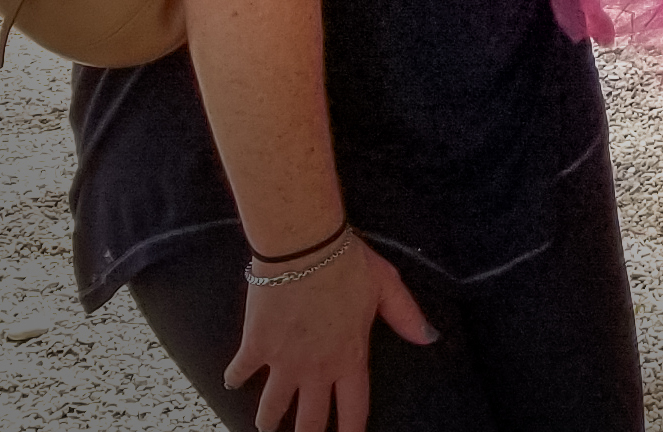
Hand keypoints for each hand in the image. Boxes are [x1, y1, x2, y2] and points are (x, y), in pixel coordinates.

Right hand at [223, 238, 435, 431]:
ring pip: (273, 406)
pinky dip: (235, 379)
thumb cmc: (348, 264)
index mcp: (350, 358)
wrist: (303, 248)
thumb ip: (406, 316)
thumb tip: (428, 338)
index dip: (351, 431)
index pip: (354, 408)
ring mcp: (283, 360)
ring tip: (267, 427)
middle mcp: (316, 368)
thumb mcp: (387, 287)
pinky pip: (240, 372)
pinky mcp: (255, 345)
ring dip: (269, 420)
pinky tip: (234, 382)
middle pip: (311, 419)